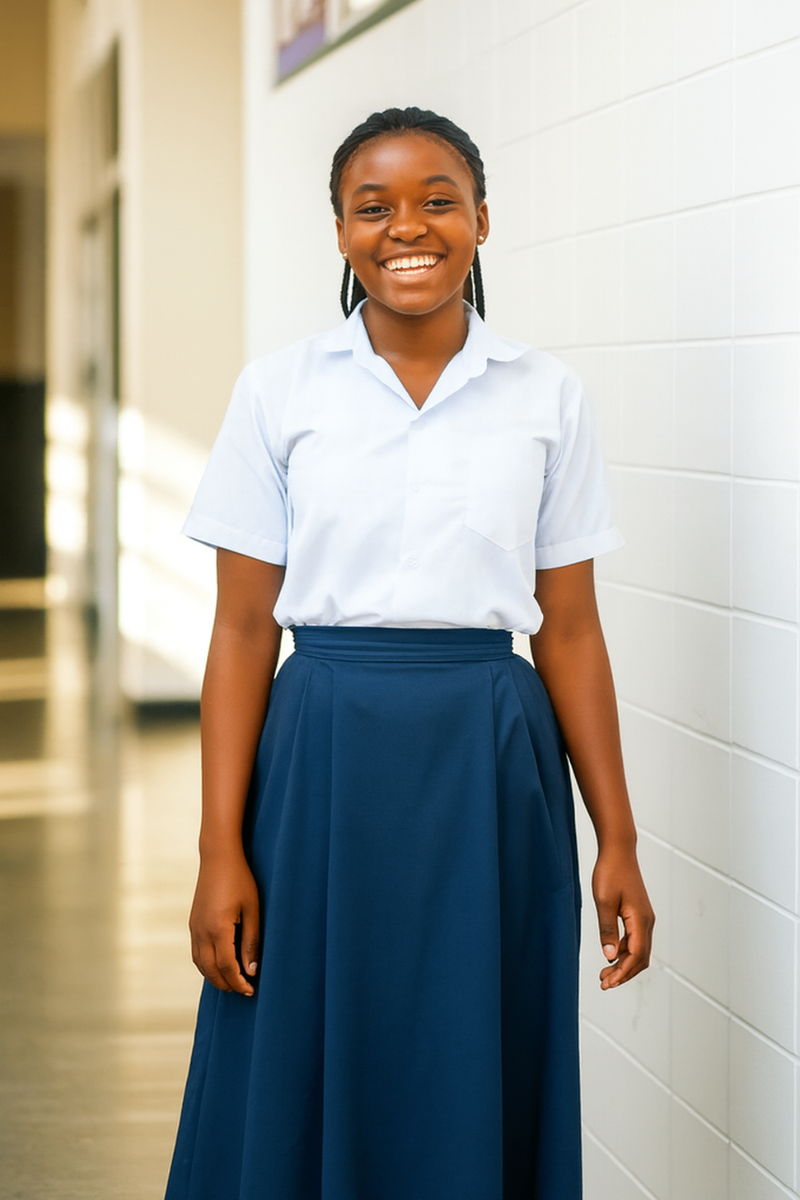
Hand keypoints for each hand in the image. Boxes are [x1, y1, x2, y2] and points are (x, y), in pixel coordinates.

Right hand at [189, 849, 260, 995]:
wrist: (218, 857)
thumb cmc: (240, 880)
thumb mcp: (252, 910)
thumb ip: (251, 941)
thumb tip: (251, 970)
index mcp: (218, 929)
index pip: (227, 967)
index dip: (239, 982)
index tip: (251, 990)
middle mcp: (201, 932)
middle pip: (210, 970)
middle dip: (226, 984)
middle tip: (243, 990)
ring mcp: (194, 927)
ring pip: (200, 964)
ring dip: (214, 977)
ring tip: (231, 982)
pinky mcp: (193, 923)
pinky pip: (196, 952)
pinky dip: (205, 965)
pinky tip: (218, 965)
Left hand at [592, 845, 654, 989]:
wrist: (618, 851)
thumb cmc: (610, 873)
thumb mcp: (603, 902)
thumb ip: (606, 929)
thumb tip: (609, 956)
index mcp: (640, 920)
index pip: (635, 955)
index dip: (622, 972)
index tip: (608, 983)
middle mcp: (647, 922)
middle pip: (640, 958)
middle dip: (624, 973)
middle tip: (604, 984)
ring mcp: (644, 918)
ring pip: (639, 950)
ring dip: (623, 964)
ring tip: (604, 974)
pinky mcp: (638, 914)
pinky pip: (635, 940)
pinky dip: (624, 952)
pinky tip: (610, 955)